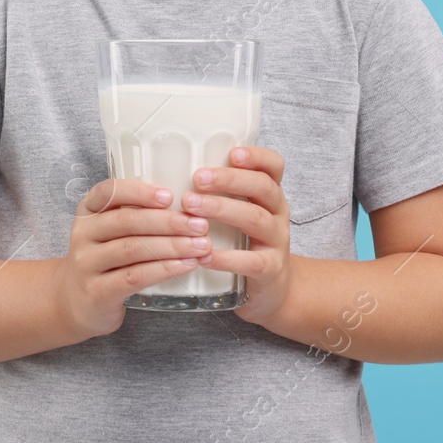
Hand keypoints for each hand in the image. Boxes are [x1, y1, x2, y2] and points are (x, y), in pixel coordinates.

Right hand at [50, 178, 212, 339]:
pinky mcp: (97, 291)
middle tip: (200, 225)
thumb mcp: (108, 231)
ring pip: (133, 249)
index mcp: (88, 212)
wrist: (75, 301)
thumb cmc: (103, 259)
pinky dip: (163, 269)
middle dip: (168, 222)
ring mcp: (87, 264)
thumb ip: (135, 216)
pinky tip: (185, 265)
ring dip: (172, 246)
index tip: (170, 196)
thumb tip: (187, 207)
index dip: (139, 192)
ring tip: (200, 246)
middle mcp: (83, 234)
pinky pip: (134, 277)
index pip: (108, 191)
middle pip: (127, 221)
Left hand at [181, 146, 293, 326]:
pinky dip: (227, 258)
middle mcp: (277, 213)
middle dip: (230, 179)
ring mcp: (277, 242)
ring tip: (191, 206)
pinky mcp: (271, 270)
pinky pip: (253, 261)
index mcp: (268, 195)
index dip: (257, 156)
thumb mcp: (239, 215)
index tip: (231, 152)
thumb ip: (217, 194)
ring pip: (257, 219)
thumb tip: (165, 170)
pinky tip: (203, 254)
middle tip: (198, 178)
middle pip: (263, 187)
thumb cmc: (245, 243)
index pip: (273, 166)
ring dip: (223, 209)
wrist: (274, 290)